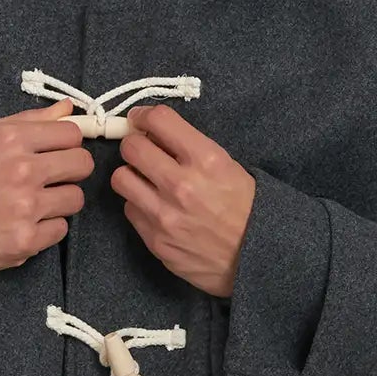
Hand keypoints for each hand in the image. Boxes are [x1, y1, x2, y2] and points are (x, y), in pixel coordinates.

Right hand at [0, 99, 93, 275]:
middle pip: (82, 164)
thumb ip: (26, 120)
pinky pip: (61, 229)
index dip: (67, 143)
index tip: (57, 152)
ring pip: (75, 198)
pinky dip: (47, 228)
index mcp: (10, 139)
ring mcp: (26, 207)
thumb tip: (67, 109)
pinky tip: (26, 224)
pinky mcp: (27, 239)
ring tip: (36, 203)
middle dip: (71, 170)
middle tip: (53, 178)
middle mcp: (22, 170)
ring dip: (60, 201)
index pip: (71, 134)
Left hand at [110, 103, 254, 297]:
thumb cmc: (246, 209)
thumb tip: (155, 135)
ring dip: (131, 175)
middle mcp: (181, 184)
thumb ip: (191, 149)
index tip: (143, 121)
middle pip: (131, 147)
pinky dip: (139, 204)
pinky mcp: (155, 240)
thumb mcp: (229, 167)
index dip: (145, 116)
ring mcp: (164, 215)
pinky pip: (130, 210)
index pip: (159, 120)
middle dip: (135, 144)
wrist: (255, 258)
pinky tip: (156, 208)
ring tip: (145, 180)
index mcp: (206, 160)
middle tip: (142, 151)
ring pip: (121, 178)